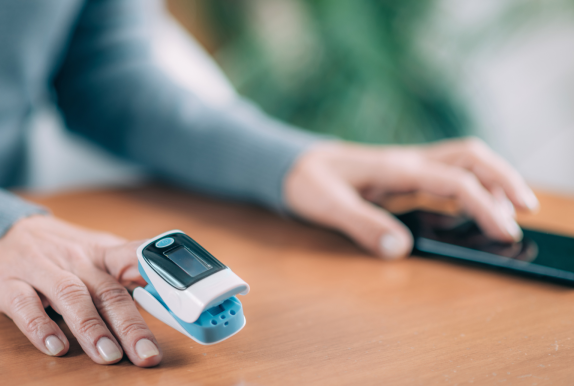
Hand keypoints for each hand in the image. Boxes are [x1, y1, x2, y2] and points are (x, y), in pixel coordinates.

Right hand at [0, 215, 160, 366]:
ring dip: (91, 328)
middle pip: (108, 290)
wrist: (1, 231)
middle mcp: (75, 260)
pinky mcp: (8, 284)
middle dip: (130, 325)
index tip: (180, 301)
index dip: (159, 278)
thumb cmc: (59, 251)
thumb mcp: (97, 253)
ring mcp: (41, 269)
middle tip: (146, 354)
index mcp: (101, 253)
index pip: (136, 259)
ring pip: (70, 296)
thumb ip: (128, 273)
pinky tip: (55, 346)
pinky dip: (40, 327)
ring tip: (108, 356)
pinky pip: (25, 305)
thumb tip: (169, 298)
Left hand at [284, 137, 538, 258]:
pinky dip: (466, 189)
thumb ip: (361, 225)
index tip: (505, 233)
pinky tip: (468, 211)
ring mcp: (405, 166)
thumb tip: (400, 248)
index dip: (484, 206)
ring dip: (490, 180)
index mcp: (395, 167)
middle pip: (470, 157)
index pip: (454, 182)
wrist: (287, 163)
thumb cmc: (304, 180)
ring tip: (509, 211)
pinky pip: (443, 176)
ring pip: (462, 162)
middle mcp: (407, 161)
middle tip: (526, 210)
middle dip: (503, 179)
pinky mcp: (400, 176)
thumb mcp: (325, 205)